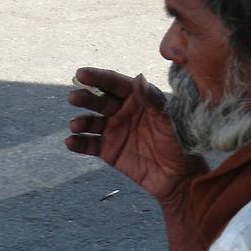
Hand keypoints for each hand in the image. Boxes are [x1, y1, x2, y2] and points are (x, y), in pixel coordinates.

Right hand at [66, 68, 207, 202]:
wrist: (178, 176)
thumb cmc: (179, 143)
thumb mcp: (169, 120)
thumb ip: (153, 100)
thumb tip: (138, 79)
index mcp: (137, 98)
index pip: (114, 84)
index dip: (98, 78)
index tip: (82, 74)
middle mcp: (122, 111)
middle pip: (99, 101)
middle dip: (85, 98)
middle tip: (74, 98)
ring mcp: (113, 131)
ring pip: (91, 122)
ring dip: (80, 122)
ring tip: (76, 125)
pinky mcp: (108, 150)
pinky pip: (89, 145)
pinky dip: (78, 143)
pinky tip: (71, 142)